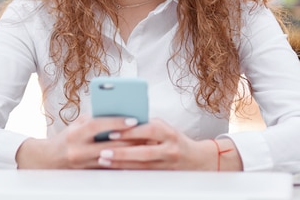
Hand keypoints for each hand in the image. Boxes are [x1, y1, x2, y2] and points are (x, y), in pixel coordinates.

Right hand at [15, 115, 140, 168]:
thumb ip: (95, 118)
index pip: (97, 125)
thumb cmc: (67, 137)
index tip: (134, 119)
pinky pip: (109, 168)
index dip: (116, 122)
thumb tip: (118, 110)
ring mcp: (83, 164)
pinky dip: (123, 161)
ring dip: (130, 152)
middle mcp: (78, 150)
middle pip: (109, 145)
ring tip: (146, 145)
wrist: (47, 159)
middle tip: (148, 134)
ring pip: (112, 158)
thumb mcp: (78, 124)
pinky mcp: (88, 173)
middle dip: (130, 139)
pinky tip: (135, 157)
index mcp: (75, 133)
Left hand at [94, 118, 242, 170]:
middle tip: (102, 150)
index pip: (149, 130)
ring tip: (103, 160)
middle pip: (143, 152)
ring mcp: (168, 164)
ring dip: (120, 163)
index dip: (130, 132)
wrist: (197, 159)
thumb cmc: (175, 140)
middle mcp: (170, 149)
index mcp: (169, 133)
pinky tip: (114, 167)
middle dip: (121, 151)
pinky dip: (127, 169)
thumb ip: (146, 126)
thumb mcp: (164, 128)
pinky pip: (142, 173)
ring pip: (141, 166)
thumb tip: (120, 124)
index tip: (111, 132)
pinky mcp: (164, 175)